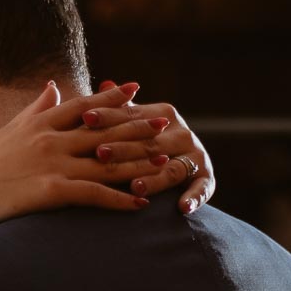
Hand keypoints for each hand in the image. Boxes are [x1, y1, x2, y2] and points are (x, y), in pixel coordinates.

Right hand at [0, 82, 163, 232]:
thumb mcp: (9, 130)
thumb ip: (36, 108)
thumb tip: (52, 86)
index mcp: (41, 123)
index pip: (84, 105)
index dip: (111, 97)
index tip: (135, 87)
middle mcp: (51, 139)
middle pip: (104, 131)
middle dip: (137, 127)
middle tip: (165, 123)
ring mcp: (53, 164)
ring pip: (106, 162)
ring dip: (139, 163)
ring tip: (165, 163)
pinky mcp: (53, 191)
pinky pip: (94, 195)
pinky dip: (120, 199)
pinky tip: (141, 204)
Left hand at [81, 80, 215, 213]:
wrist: (179, 163)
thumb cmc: (142, 142)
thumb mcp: (131, 124)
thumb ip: (117, 109)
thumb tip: (105, 83)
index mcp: (163, 114)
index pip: (133, 116)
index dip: (108, 116)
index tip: (84, 118)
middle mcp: (181, 133)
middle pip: (149, 143)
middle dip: (123, 149)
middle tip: (99, 154)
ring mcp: (195, 156)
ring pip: (171, 169)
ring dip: (155, 179)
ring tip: (135, 187)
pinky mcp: (206, 180)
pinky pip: (201, 189)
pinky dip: (194, 198)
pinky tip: (182, 208)